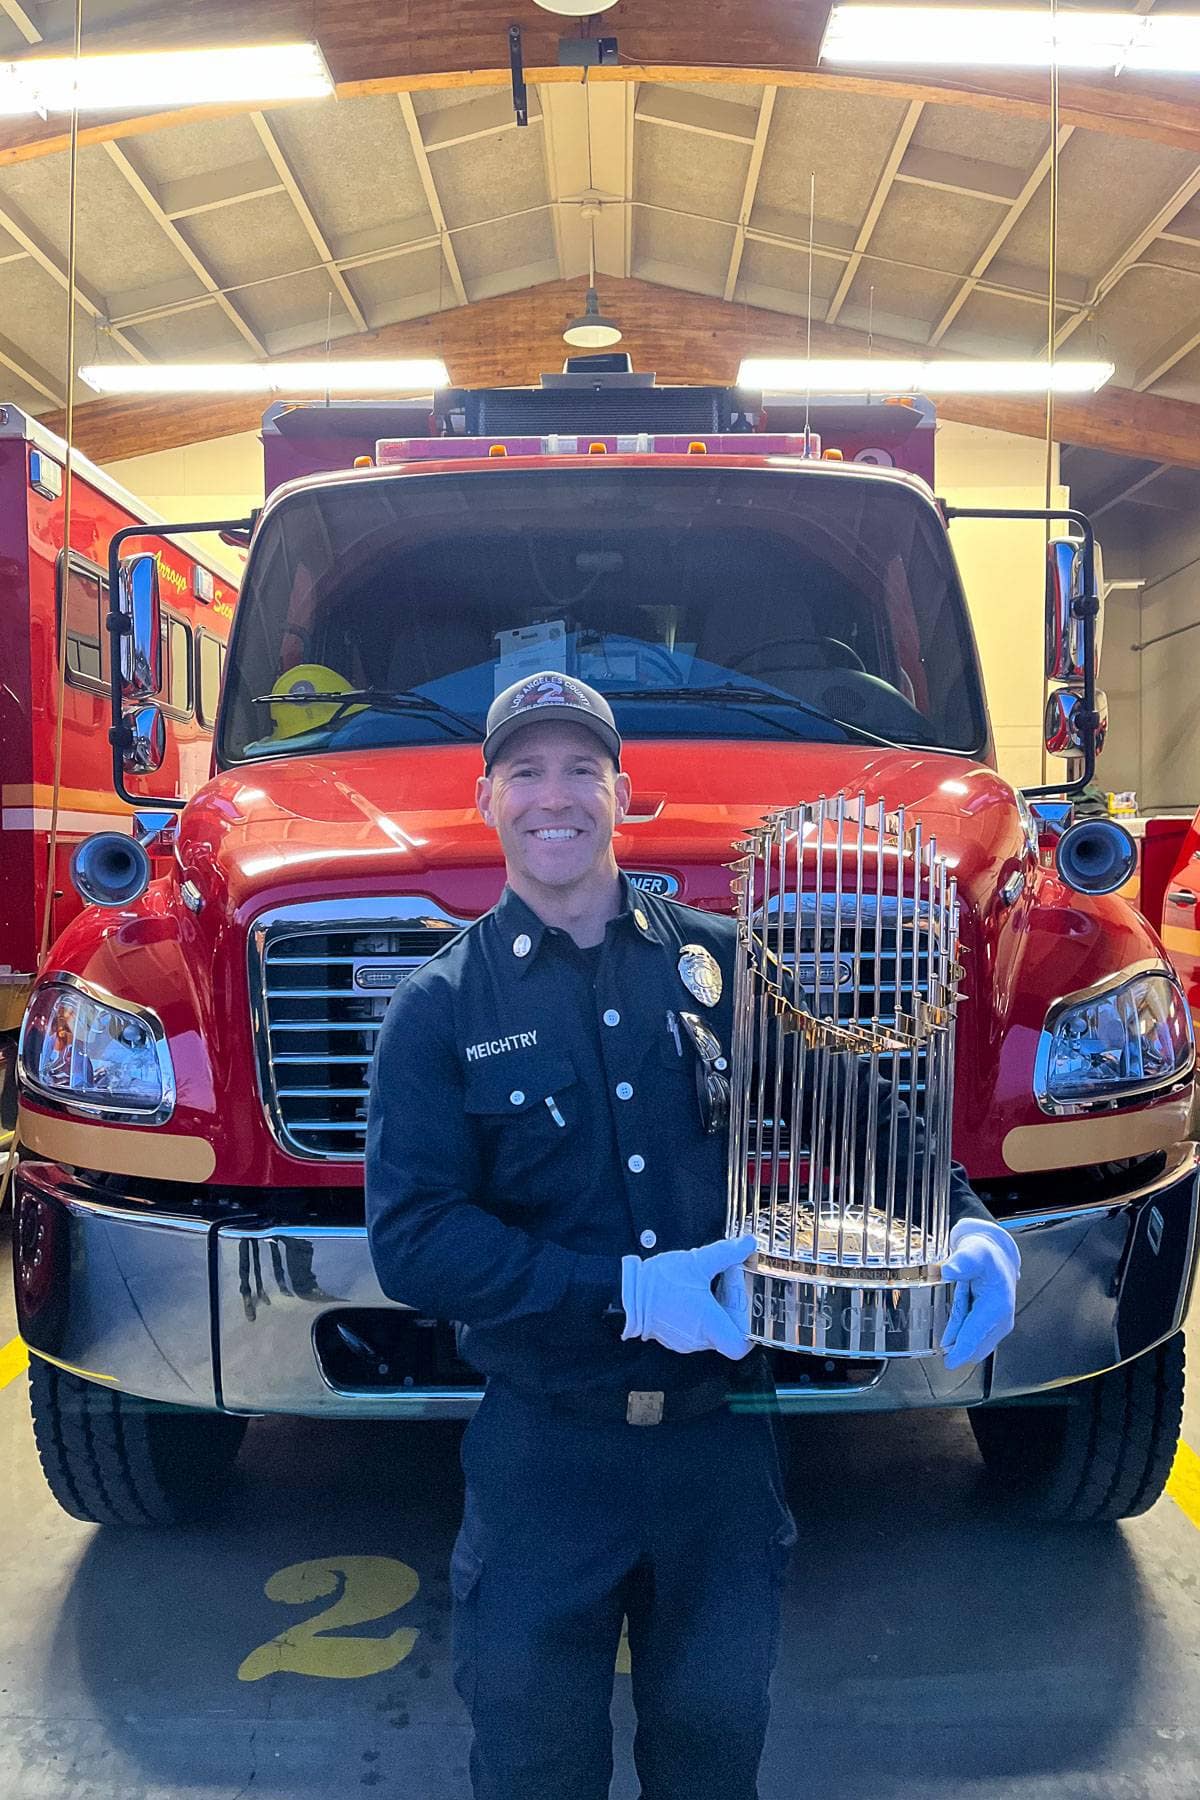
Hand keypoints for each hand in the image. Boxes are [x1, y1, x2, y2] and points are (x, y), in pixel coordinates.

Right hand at [622, 1234, 756, 1358]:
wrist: (625, 1290)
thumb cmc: (659, 1282)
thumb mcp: (697, 1261)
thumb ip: (725, 1252)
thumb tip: (747, 1244)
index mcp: (708, 1324)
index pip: (739, 1347)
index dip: (751, 1337)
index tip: (752, 1319)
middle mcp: (698, 1339)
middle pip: (726, 1338)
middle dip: (733, 1318)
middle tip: (734, 1297)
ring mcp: (684, 1341)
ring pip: (709, 1335)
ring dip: (714, 1317)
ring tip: (712, 1293)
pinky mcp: (672, 1337)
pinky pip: (694, 1333)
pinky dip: (698, 1319)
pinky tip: (693, 1298)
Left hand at [940, 1222, 1019, 1370]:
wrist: (998, 1258)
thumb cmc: (987, 1255)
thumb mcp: (974, 1251)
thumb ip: (963, 1260)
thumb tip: (949, 1270)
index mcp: (997, 1306)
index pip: (976, 1336)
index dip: (961, 1351)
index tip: (948, 1362)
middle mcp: (1001, 1321)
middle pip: (973, 1345)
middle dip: (955, 1344)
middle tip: (938, 1322)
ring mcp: (998, 1327)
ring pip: (973, 1343)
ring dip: (957, 1336)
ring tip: (950, 1311)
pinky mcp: (993, 1328)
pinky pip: (973, 1338)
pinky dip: (961, 1334)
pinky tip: (952, 1321)